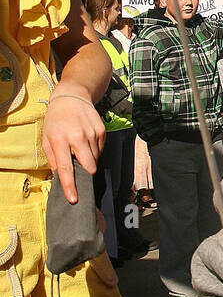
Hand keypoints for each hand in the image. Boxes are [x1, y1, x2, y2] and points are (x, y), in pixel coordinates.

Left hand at [42, 88, 105, 202]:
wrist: (72, 97)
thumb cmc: (56, 119)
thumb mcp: (47, 138)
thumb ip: (53, 159)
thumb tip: (59, 177)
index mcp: (60, 140)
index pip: (66, 168)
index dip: (70, 186)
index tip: (74, 199)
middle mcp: (78, 137)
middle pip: (88, 167)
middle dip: (85, 174)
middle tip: (78, 169)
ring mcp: (92, 134)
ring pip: (95, 160)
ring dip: (88, 160)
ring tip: (79, 148)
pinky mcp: (102, 132)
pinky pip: (100, 151)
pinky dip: (93, 151)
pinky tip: (85, 142)